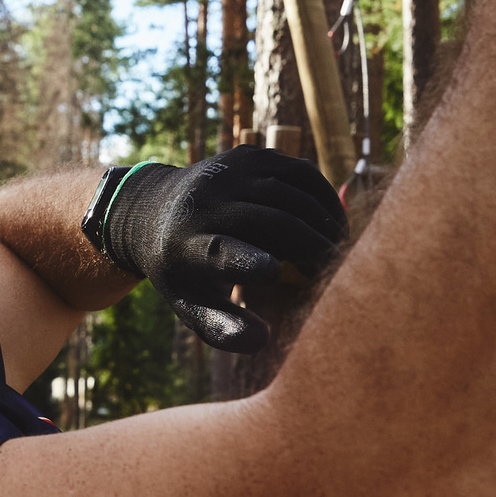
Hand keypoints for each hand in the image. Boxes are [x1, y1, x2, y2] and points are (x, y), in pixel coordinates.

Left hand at [93, 149, 347, 351]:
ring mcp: (226, 173)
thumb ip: (222, 329)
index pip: (217, 251)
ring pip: (290, 194)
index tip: (276, 273)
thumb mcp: (191, 303)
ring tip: (340, 250)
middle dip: (309, 245)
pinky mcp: (248, 156)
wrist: (156, 211)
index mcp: (185, 246)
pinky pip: (298, 172)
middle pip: (268, 221)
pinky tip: (335, 222)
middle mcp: (204, 203)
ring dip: (323, 222)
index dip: (246, 260)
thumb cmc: (184, 271)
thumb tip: (262, 340)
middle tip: (337, 270)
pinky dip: (324, 196)